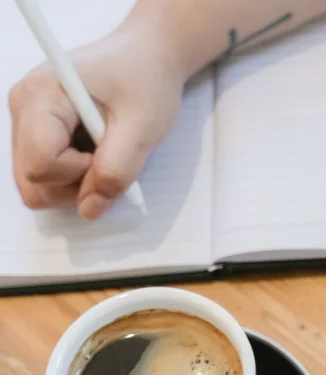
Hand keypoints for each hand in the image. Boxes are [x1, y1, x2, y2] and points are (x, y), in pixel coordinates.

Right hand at [8, 22, 183, 219]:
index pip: (40, 166)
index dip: (79, 174)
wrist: (146, 57)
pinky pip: (47, 175)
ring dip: (76, 184)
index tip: (108, 152)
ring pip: (37, 183)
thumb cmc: (145, 80)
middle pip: (32, 181)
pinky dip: (75, 176)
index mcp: (41, 96)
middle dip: (75, 186)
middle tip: (110, 159)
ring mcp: (26, 120)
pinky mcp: (37, 132)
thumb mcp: (142, 128)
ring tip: (105, 152)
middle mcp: (22, 107)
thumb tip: (89, 209)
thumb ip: (116, 171)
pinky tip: (96, 152)